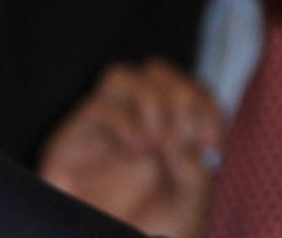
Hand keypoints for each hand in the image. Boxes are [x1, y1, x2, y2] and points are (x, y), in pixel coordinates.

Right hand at [38, 59, 219, 237]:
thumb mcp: (189, 210)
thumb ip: (193, 170)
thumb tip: (180, 138)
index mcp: (168, 139)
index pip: (188, 90)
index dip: (204, 104)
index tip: (210, 143)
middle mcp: (135, 126)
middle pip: (156, 71)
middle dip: (178, 96)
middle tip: (182, 138)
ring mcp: (101, 131)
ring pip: (122, 75)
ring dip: (149, 101)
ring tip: (155, 142)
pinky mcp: (71, 140)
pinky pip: (97, 106)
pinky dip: (124, 122)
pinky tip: (134, 151)